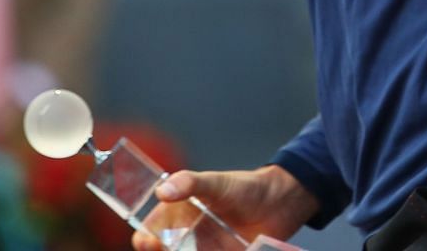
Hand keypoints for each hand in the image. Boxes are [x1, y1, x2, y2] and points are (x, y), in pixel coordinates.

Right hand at [132, 165, 319, 250]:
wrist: (281, 204)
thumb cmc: (245, 188)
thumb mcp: (217, 182)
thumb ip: (190, 183)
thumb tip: (163, 191)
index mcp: (176, 217)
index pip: (148, 235)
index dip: (145, 241)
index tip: (149, 243)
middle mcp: (185, 240)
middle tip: (170, 250)